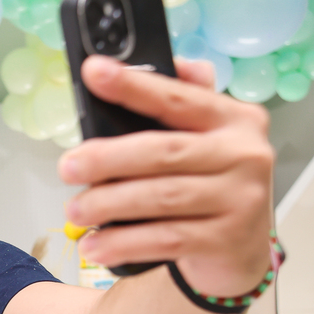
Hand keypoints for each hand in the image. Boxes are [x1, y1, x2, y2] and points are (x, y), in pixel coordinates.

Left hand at [59, 55, 274, 297]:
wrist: (241, 251)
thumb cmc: (210, 185)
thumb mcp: (206, 140)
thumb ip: (183, 102)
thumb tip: (159, 62)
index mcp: (235, 119)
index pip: (177, 98)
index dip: (134, 85)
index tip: (94, 73)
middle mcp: (245, 155)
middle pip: (164, 151)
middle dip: (108, 158)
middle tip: (68, 167)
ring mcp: (240, 200)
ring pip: (162, 197)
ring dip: (109, 204)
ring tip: (75, 210)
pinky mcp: (227, 241)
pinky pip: (166, 240)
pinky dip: (124, 242)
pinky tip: (97, 245)